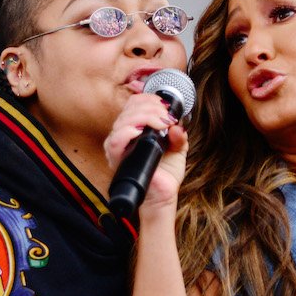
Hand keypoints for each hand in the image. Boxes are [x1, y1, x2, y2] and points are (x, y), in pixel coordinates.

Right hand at [104, 93, 187, 208]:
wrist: (163, 195)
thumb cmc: (166, 173)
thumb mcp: (178, 148)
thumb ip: (179, 135)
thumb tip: (177, 126)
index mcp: (135, 128)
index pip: (133, 103)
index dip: (149, 99)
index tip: (166, 107)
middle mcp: (124, 135)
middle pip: (129, 108)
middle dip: (152, 107)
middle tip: (167, 118)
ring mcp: (118, 146)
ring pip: (123, 120)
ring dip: (145, 117)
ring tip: (162, 124)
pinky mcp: (116, 159)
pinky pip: (115, 140)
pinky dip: (128, 132)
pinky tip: (141, 132)